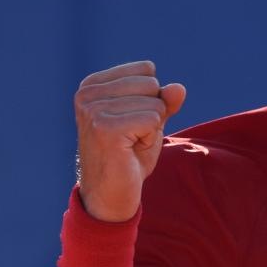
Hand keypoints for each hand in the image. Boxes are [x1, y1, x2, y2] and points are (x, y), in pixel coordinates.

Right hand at [73, 61, 186, 222]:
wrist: (111, 195)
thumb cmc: (129, 157)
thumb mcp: (150, 121)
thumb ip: (164, 100)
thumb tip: (179, 88)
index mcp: (92, 85)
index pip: (146, 70)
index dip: (149, 100)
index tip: (131, 123)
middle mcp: (87, 93)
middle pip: (151, 84)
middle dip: (152, 113)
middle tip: (131, 137)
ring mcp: (93, 110)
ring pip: (154, 103)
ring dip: (150, 129)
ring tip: (129, 145)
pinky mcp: (105, 128)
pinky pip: (153, 119)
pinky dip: (150, 139)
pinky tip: (130, 152)